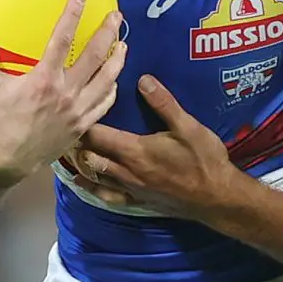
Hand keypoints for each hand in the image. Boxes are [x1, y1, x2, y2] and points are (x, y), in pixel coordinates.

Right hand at [0, 0, 123, 176]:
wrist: (5, 159)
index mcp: (43, 79)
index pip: (62, 39)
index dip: (72, 15)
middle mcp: (66, 93)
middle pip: (94, 57)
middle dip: (107, 33)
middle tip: (116, 17)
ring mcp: (77, 111)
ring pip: (106, 81)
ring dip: (117, 60)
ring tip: (124, 44)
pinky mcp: (82, 126)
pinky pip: (104, 104)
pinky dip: (112, 90)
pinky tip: (114, 80)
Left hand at [76, 74, 246, 218]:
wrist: (218, 198)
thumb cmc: (205, 160)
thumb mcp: (189, 127)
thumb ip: (164, 103)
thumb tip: (143, 79)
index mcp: (135, 151)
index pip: (97, 135)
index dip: (81, 123)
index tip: (69, 110)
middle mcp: (127, 171)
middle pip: (89, 157)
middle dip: (76, 144)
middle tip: (65, 129)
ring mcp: (131, 189)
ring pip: (94, 177)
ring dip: (80, 164)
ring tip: (67, 152)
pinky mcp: (138, 202)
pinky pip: (107, 197)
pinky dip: (91, 189)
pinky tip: (83, 183)